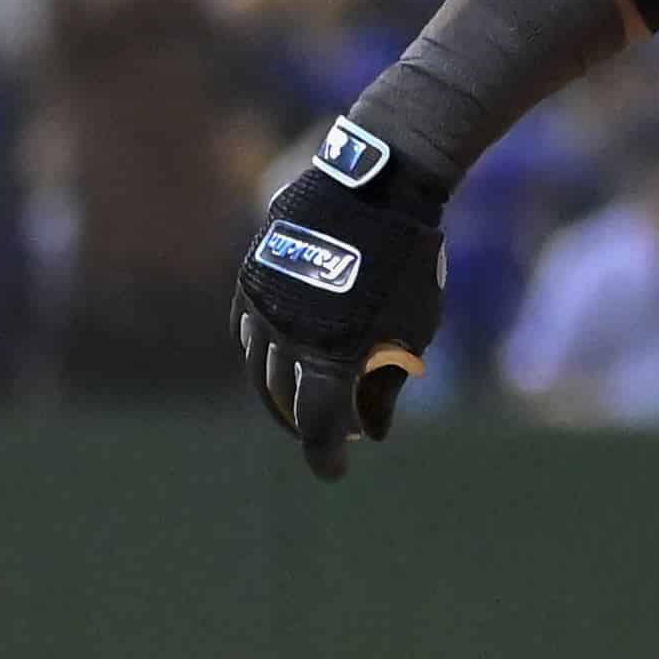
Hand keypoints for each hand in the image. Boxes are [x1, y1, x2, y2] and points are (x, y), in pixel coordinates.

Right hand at [234, 117, 445, 480]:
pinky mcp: (250, 277)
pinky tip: (276, 361)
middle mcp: (286, 335)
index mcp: (329, 355)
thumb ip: (386, 385)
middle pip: (283, 400)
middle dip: (304, 423)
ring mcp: (262, 305)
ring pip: (258, 367)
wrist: (375, 187)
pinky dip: (261, 353)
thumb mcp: (411, 331)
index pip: (316, 426)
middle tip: (326, 433)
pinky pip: (247, 331)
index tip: (334, 471)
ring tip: (298, 403)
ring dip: (277, 392)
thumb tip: (368, 430)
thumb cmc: (406, 264)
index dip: (325, 455)